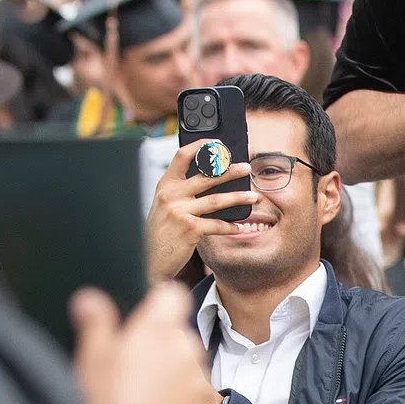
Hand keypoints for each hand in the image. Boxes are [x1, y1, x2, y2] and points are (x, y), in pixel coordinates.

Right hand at [70, 283, 219, 403]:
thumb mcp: (91, 360)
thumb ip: (96, 323)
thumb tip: (91, 298)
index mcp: (158, 331)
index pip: (172, 295)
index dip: (158, 305)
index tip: (143, 321)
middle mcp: (186, 350)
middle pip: (179, 334)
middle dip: (161, 345)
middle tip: (134, 369)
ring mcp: (200, 382)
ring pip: (190, 365)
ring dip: (175, 373)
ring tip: (145, 397)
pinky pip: (198, 396)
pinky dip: (185, 402)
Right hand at [145, 138, 257, 282]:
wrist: (151, 259)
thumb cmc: (161, 232)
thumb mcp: (165, 205)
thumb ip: (182, 191)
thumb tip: (212, 178)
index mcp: (165, 185)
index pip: (182, 156)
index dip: (200, 146)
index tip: (217, 144)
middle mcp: (171, 195)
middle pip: (206, 176)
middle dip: (230, 170)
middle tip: (247, 168)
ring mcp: (180, 211)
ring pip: (216, 200)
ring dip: (238, 197)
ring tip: (253, 196)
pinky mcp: (189, 229)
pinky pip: (216, 225)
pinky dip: (229, 226)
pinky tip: (240, 227)